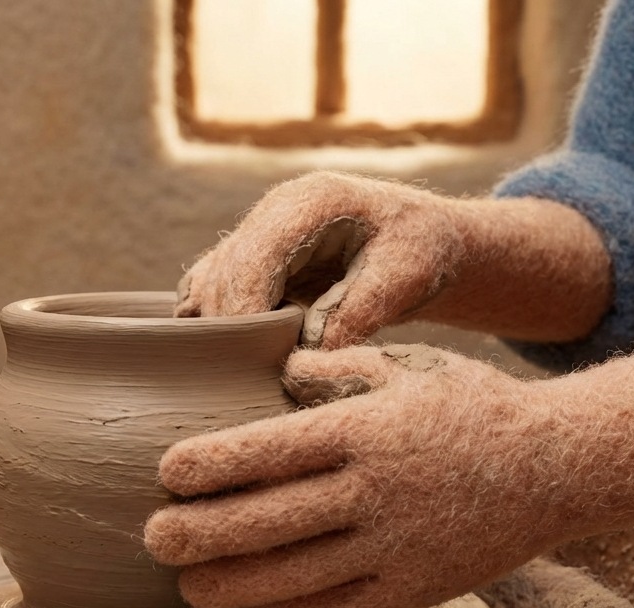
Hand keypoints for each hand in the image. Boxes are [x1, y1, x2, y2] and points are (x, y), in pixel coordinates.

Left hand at [145, 344, 569, 607]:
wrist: (561, 464)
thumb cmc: (471, 406)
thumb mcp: (406, 366)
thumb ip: (336, 363)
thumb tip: (275, 366)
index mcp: (364, 428)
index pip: (268, 449)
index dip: (209, 464)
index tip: (165, 473)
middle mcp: (374, 489)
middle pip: (268, 519)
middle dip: (199, 533)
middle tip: (153, 539)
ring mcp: (395, 544)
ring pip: (294, 574)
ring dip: (230, 583)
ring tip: (187, 585)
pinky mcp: (414, 587)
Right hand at [175, 171, 613, 346]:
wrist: (425, 237)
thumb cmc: (422, 251)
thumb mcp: (405, 279)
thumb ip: (359, 311)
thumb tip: (311, 354)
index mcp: (310, 202)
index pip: (253, 257)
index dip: (245, 311)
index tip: (258, 362)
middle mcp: (273, 211)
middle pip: (223, 274)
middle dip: (234, 329)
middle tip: (260, 379)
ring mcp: (258, 232)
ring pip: (208, 284)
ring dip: (224, 330)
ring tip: (257, 369)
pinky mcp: (251, 260)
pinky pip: (213, 294)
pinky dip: (224, 326)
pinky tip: (254, 355)